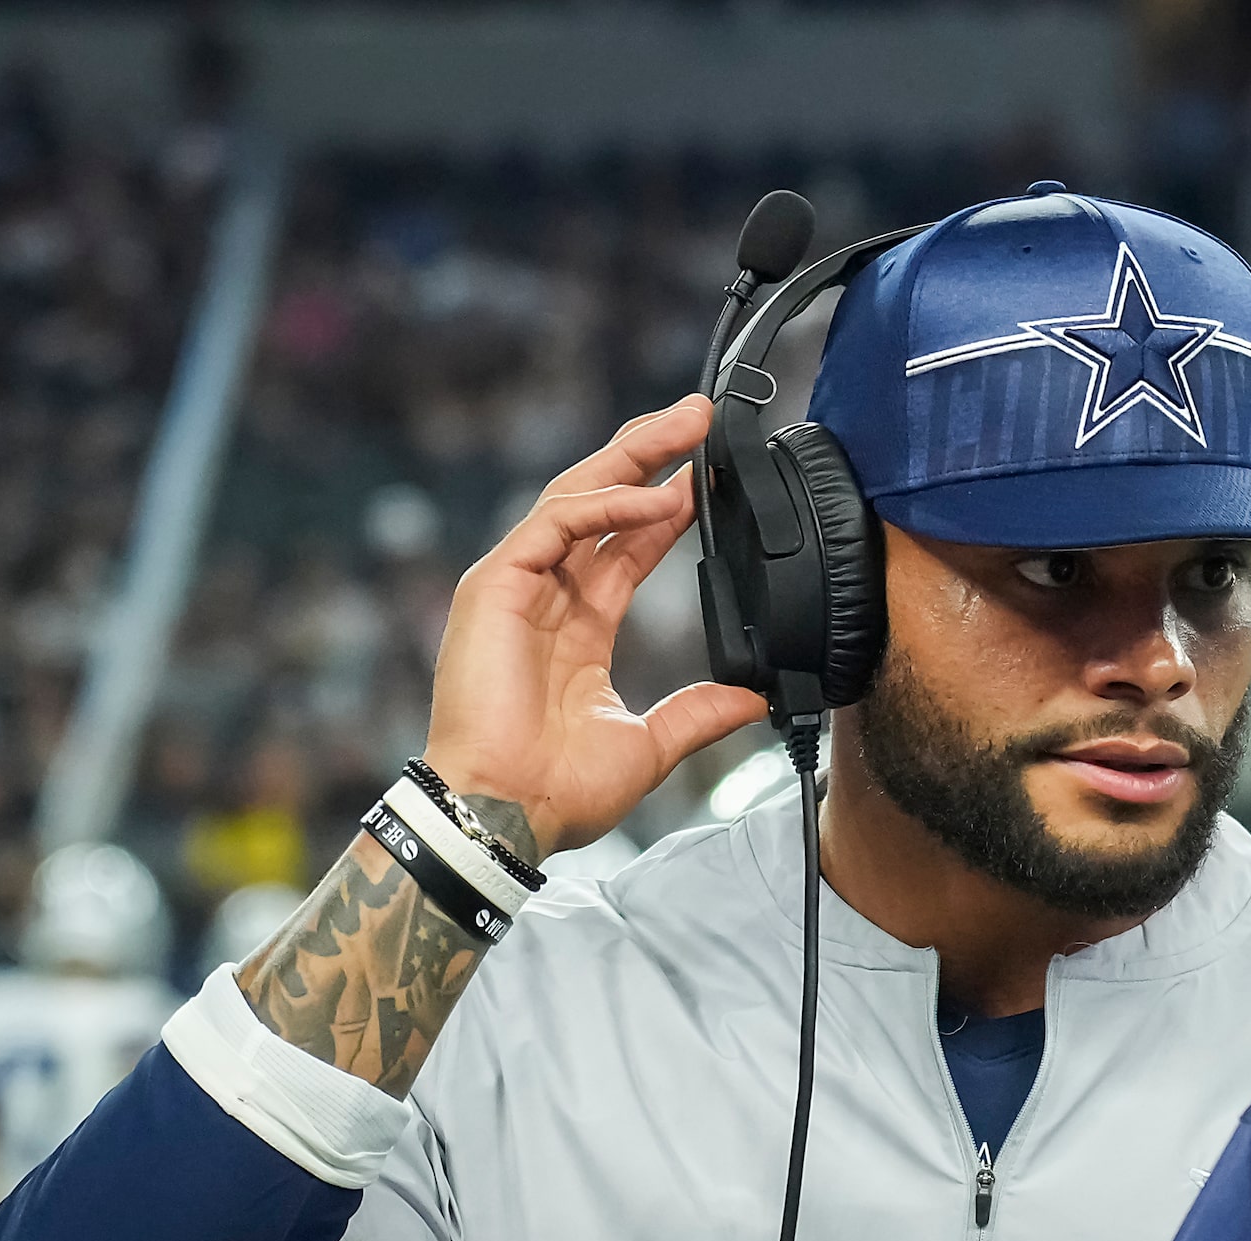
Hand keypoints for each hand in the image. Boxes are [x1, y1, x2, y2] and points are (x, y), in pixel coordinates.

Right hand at [422, 395, 766, 854]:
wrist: (509, 812)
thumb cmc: (558, 789)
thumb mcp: (650, 744)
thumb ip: (699, 712)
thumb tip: (754, 697)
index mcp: (579, 627)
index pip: (626, 547)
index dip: (667, 508)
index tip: (711, 477)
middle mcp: (546, 596)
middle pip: (603, 503)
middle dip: (651, 455)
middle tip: (703, 417)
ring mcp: (517, 585)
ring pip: (577, 494)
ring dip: (634, 455)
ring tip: (688, 424)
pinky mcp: (496, 585)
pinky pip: (556, 522)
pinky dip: (607, 504)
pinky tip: (657, 495)